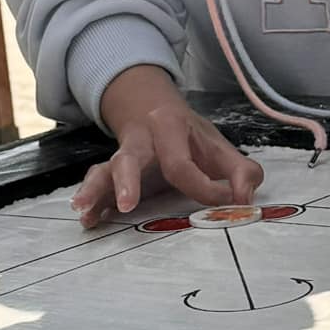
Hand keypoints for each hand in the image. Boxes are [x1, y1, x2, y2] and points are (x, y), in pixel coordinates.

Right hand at [73, 66, 262, 227]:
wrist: (153, 111)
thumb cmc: (189, 138)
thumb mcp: (219, 147)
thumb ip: (240, 171)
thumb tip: (245, 199)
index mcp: (170, 128)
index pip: (183, 163)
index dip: (204, 187)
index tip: (224, 201)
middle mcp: (140, 141)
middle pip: (130, 157)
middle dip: (128, 181)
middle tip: (128, 204)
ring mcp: (122, 158)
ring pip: (104, 170)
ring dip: (95, 191)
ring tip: (84, 211)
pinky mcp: (111, 175)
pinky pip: (96, 185)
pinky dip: (91, 202)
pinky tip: (87, 219)